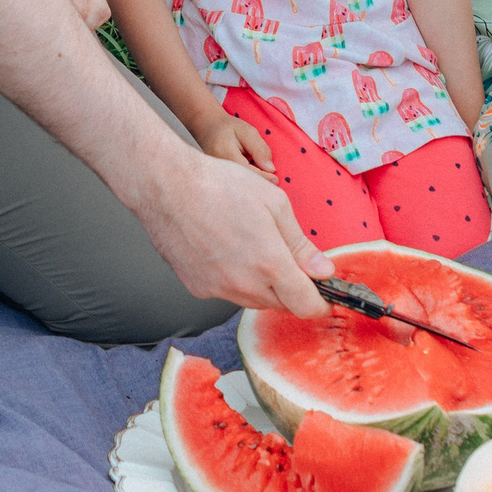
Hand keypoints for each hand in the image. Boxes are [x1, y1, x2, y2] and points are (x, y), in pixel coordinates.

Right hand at [131, 150, 332, 317]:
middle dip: (292, 289)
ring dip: (263, 285)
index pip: (306, 306)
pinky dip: (235, 280)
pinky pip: (227, 293)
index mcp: (270, 264)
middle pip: (281, 304)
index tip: (324, 295)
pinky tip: (226, 250)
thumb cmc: (220, 186)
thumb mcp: (274, 204)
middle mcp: (244, 285)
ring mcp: (218, 289)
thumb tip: (323, 270)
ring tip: (252, 247)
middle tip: (287, 258)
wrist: (166, 186)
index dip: (320, 304)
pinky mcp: (197, 287)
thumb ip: (301, 244)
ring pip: (253, 300)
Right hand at [188, 110, 276, 178]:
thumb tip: (271, 169)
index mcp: (226, 155)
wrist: (207, 129)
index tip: (276, 180)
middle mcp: (219, 170)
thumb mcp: (247, 132)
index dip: (264, 178)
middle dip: (259, 185)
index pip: (248, 172)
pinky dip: (246, 184)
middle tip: (272, 183)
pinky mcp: (219, 180)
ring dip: (253, 185)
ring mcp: (217, 177)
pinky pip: (235, 186)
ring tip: (263, 181)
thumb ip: (260, 149)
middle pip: (244, 185)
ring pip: (239, 187)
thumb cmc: (228, 128)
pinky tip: (252, 180)